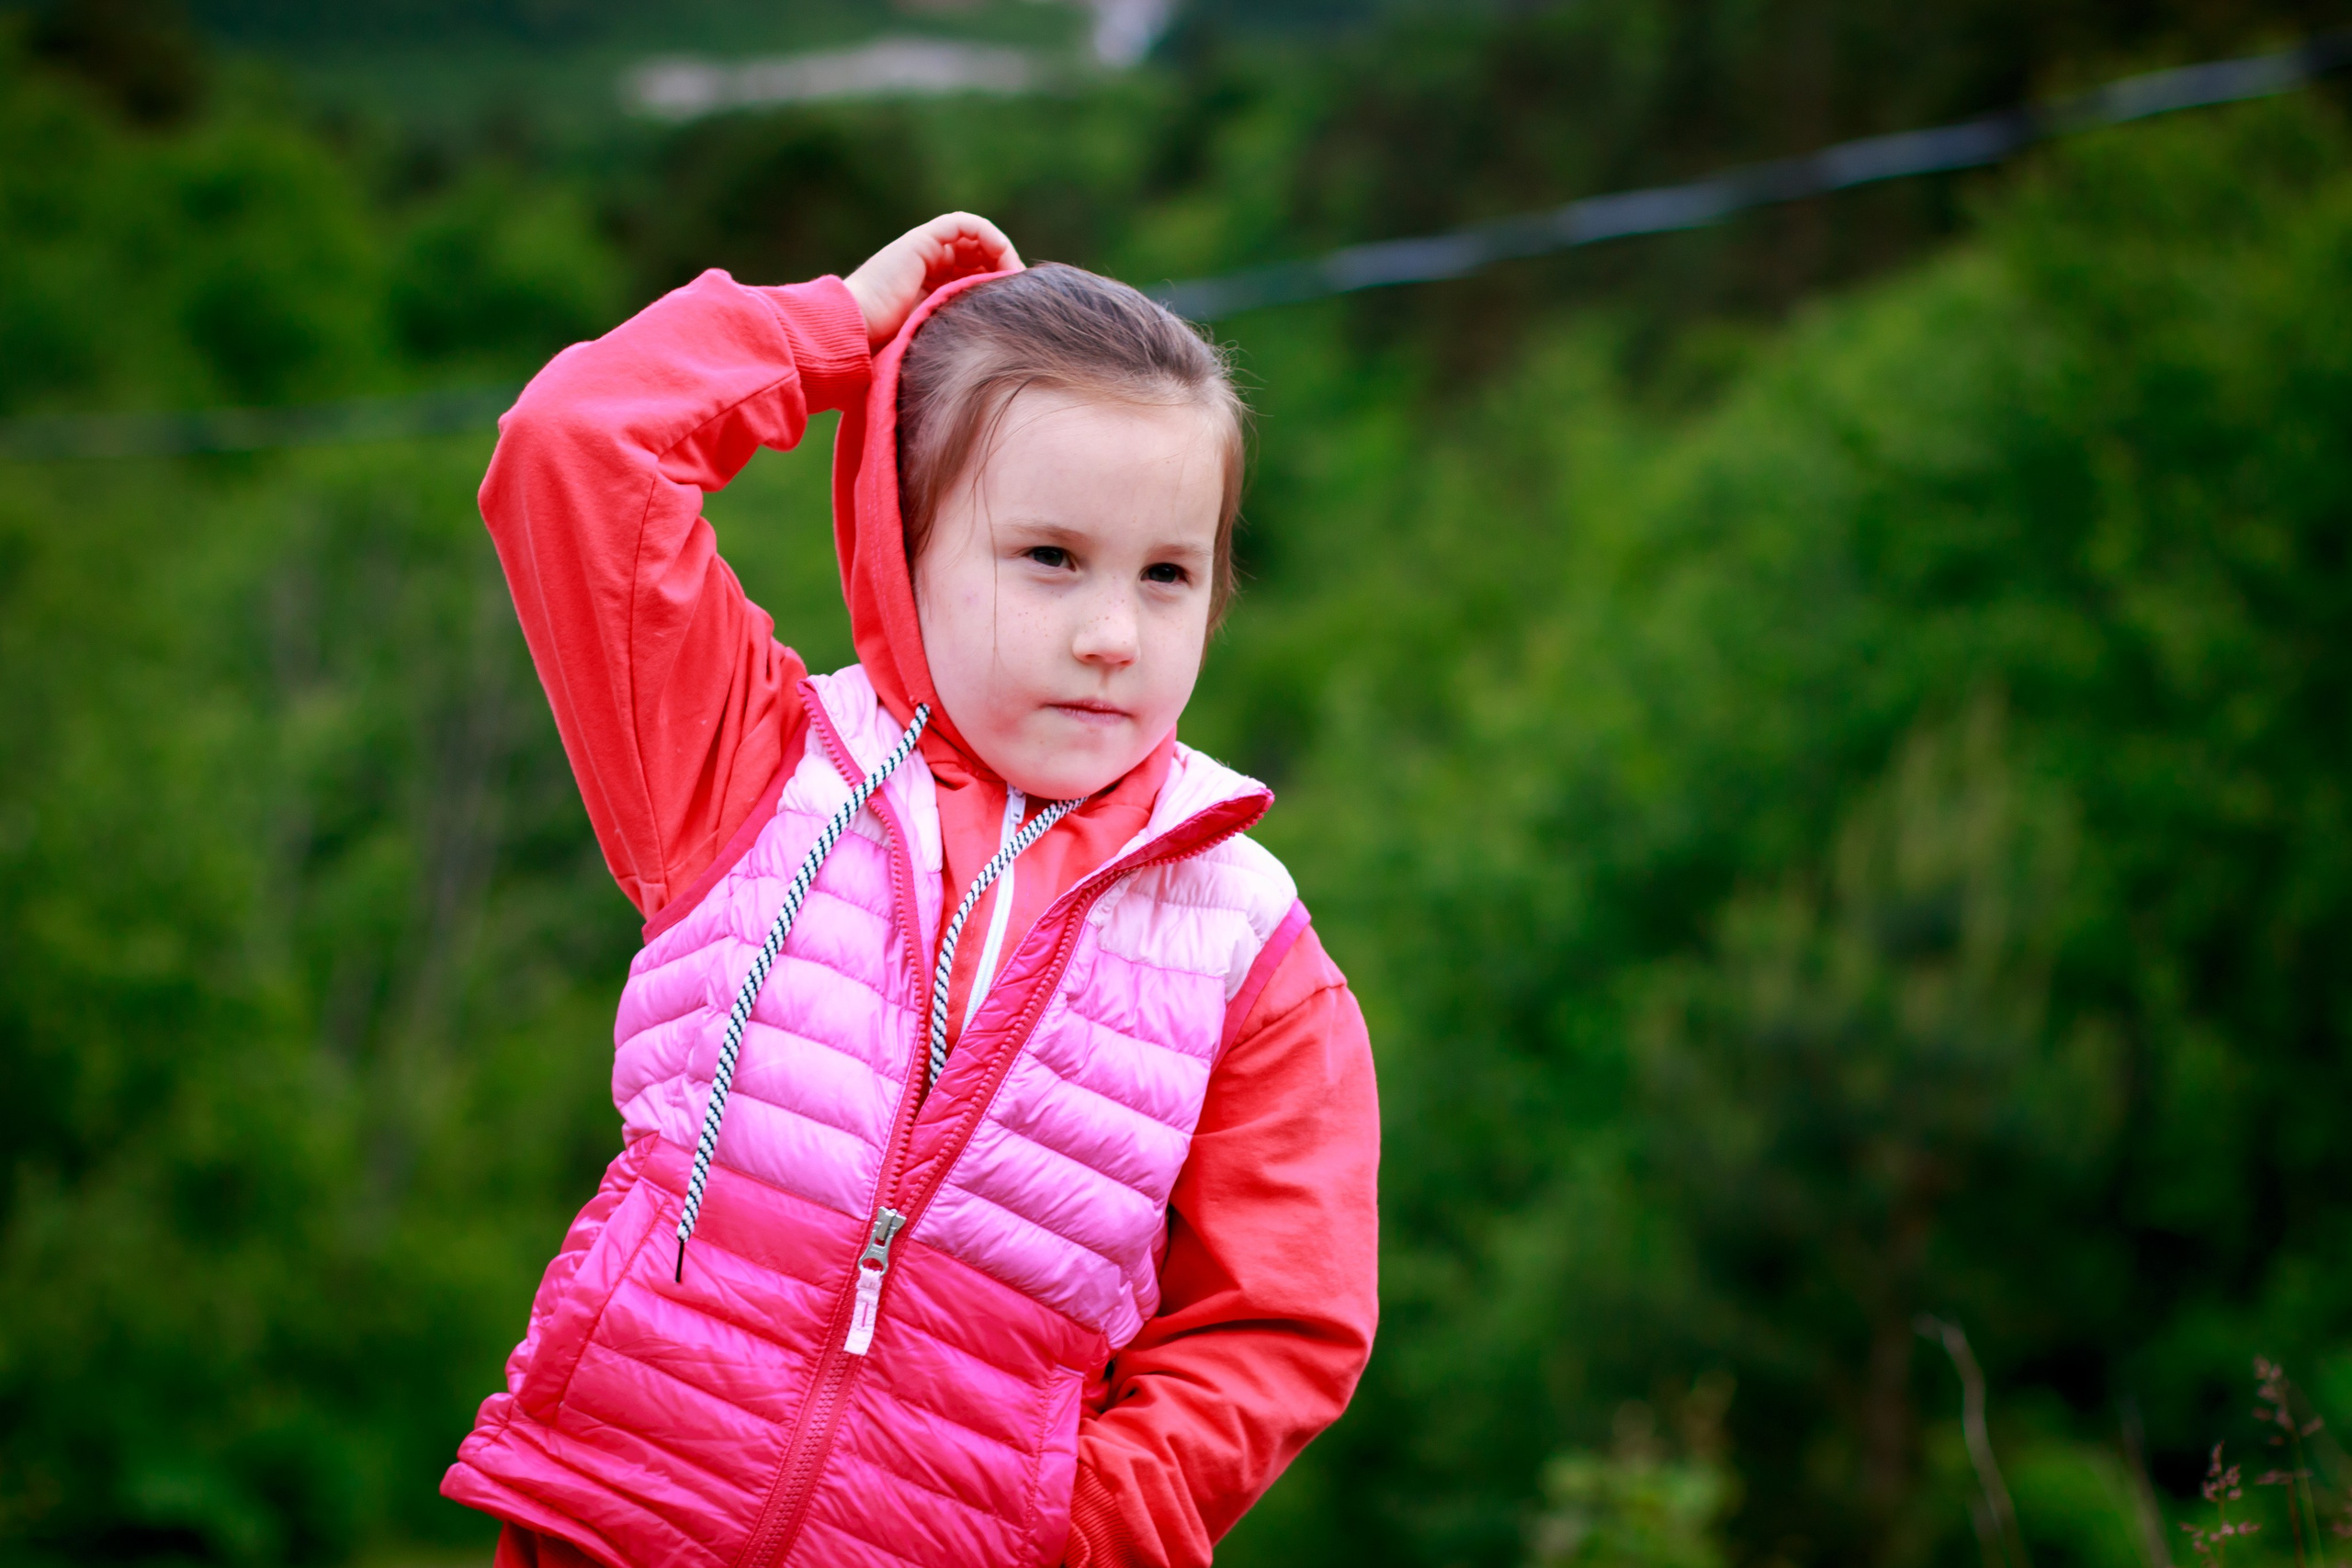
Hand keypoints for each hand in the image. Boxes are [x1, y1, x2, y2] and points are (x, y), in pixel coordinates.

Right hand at [843, 213, 1022, 348]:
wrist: (857, 333)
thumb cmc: (891, 349)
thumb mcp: (939, 341)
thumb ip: (961, 333)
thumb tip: (1000, 351)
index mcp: (930, 292)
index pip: (973, 278)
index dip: (998, 284)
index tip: (1017, 303)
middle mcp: (927, 268)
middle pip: (977, 258)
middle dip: (1002, 269)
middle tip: (1020, 288)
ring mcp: (923, 252)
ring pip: (972, 240)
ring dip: (999, 251)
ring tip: (1012, 273)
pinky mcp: (921, 241)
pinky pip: (960, 224)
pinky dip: (985, 232)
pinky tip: (1001, 251)